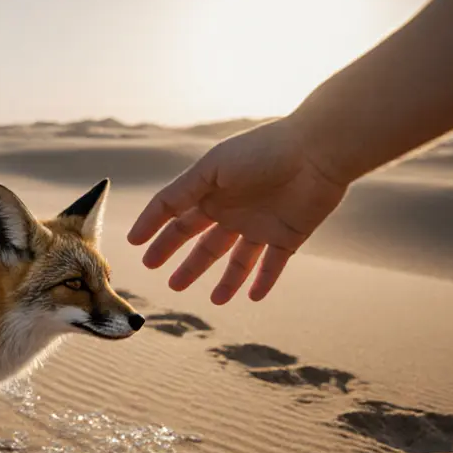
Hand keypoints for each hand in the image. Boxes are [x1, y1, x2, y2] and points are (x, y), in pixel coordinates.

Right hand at [126, 118, 347, 303]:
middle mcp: (233, 208)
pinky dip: (263, 282)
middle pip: (203, 242)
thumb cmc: (262, 152)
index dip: (154, 228)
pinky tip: (251, 298)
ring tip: (213, 301)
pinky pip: (272, 266)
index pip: (175, 214)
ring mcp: (260, 224)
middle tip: (166, 282)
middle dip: (184, 261)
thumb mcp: (212, 168)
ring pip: (237, 260)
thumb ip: (182, 193)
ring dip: (225, 281)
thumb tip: (155, 215)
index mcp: (212, 189)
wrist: (316, 152)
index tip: (135, 247)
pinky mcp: (287, 237)